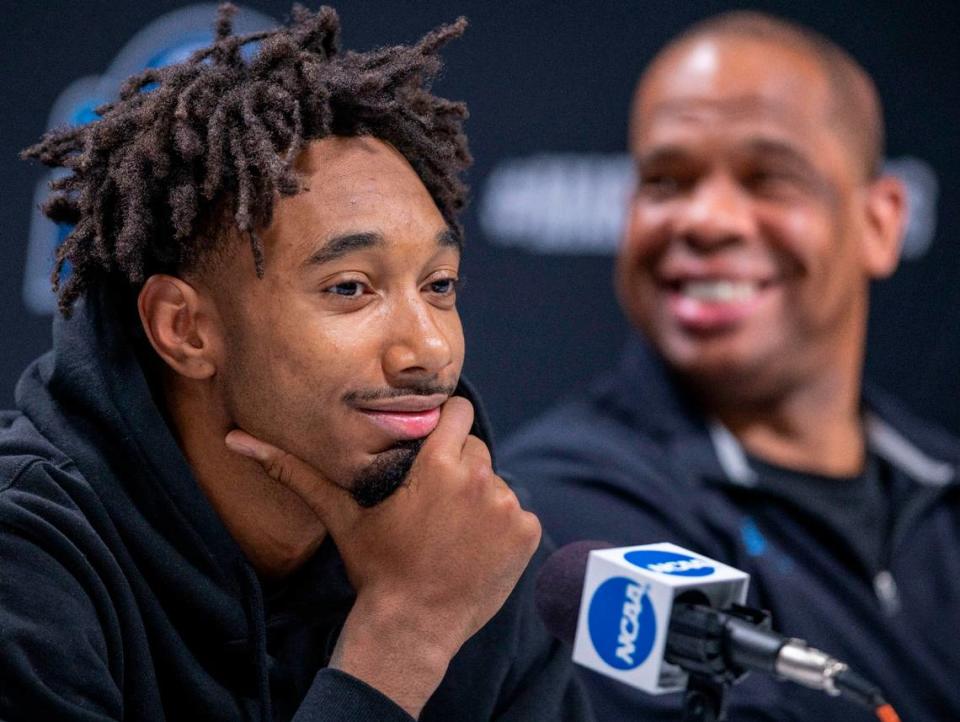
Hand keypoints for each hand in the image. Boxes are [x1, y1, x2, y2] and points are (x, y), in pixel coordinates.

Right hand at [225, 396, 541, 717]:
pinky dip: (503, 529)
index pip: (459, 411)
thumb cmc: (374, 567)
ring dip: (480, 499)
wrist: (412, 627)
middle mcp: (481, 478)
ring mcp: (508, 507)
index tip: (432, 449)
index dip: (446, 427)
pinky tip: (474, 550)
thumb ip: (294, 471)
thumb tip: (235, 438)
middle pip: (477, 449)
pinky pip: (518, 515)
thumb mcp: (339, 514)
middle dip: (459, 468)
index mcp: (440, 463)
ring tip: (451, 532)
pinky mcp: (527, 533)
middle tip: (434, 503)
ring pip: (497, 483)